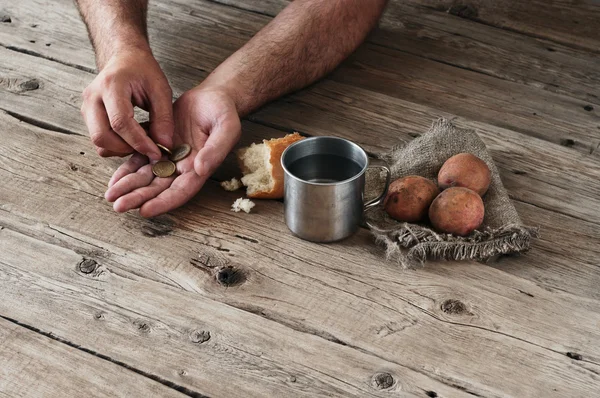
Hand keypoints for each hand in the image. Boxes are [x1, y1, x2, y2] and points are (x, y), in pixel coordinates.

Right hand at [81, 47, 173, 159]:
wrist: (124, 57)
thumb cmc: (142, 69)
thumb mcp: (160, 89)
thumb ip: (164, 118)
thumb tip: (164, 144)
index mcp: (111, 85)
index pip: (120, 122)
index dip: (139, 142)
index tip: (157, 152)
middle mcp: (93, 97)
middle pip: (102, 137)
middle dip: (127, 149)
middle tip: (149, 147)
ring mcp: (87, 107)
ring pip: (99, 142)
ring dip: (122, 148)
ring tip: (142, 138)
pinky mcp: (88, 116)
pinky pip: (100, 140)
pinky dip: (116, 145)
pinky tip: (132, 136)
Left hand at [104, 87, 241, 217]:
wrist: (213, 96)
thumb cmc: (223, 112)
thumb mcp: (226, 127)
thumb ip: (215, 149)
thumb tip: (200, 169)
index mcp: (200, 168)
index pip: (181, 191)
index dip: (163, 202)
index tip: (145, 210)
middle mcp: (183, 168)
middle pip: (159, 188)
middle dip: (139, 198)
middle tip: (119, 206)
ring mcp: (169, 157)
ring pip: (146, 176)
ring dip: (129, 187)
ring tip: (111, 196)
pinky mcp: (157, 144)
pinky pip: (139, 160)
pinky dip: (126, 170)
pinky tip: (113, 179)